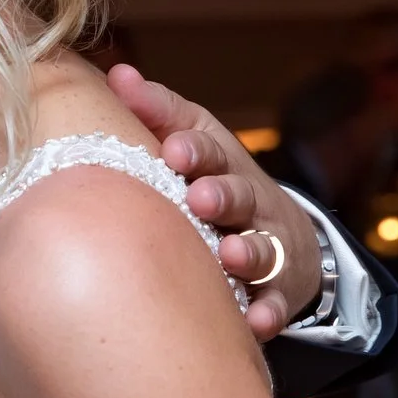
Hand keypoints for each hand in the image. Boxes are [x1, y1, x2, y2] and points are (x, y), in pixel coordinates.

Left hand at [109, 64, 319, 337]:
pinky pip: (276, 304)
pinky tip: (253, 325)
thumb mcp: (193, 139)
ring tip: (229, 256)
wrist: (281, 235)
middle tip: (200, 198)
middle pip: (238, 196)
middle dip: (221, 196)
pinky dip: (267, 313)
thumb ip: (157, 111)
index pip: (209, 149)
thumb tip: (116, 73)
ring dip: (247, 253)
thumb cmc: (215, 179)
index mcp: (220, 164)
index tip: (174, 151)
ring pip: (260, 249)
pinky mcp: (278, 291)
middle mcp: (248, 202)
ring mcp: (266, 246)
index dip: (193, 149)